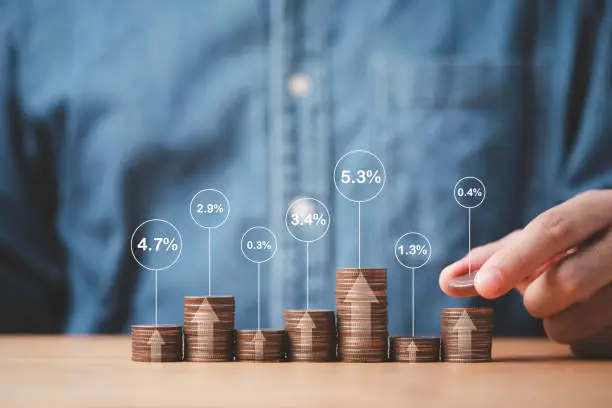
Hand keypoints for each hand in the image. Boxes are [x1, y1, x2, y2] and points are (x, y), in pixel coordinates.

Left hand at [440, 190, 611, 356]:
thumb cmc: (580, 244)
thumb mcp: (543, 241)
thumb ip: (495, 257)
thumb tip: (446, 280)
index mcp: (594, 209)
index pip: (552, 230)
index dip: (514, 260)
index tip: (484, 286)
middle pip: (569, 279)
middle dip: (538, 299)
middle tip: (535, 299)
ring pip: (585, 318)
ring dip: (561, 324)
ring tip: (569, 305)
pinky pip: (601, 341)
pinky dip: (584, 338)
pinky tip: (593, 318)